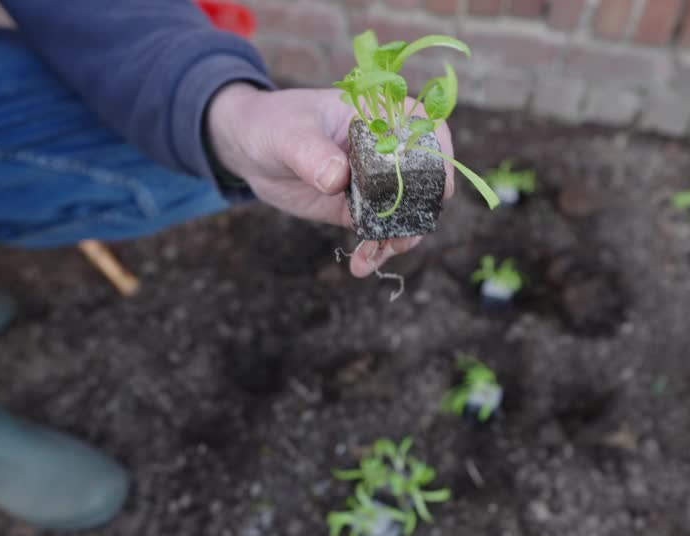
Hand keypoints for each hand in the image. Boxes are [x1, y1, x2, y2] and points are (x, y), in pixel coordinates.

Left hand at [206, 84, 454, 277]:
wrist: (249, 148)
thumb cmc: (273, 123)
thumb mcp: (289, 134)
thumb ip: (313, 153)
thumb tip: (337, 177)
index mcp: (379, 116)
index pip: (426, 129)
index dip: (440, 156)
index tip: (439, 187)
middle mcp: (385, 150)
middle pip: (423, 180)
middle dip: (420, 211)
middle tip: (403, 235)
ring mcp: (373, 182)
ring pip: (403, 212)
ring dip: (399, 238)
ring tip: (378, 256)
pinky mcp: (356, 208)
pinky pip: (376, 231)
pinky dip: (374, 250)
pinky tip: (361, 266)